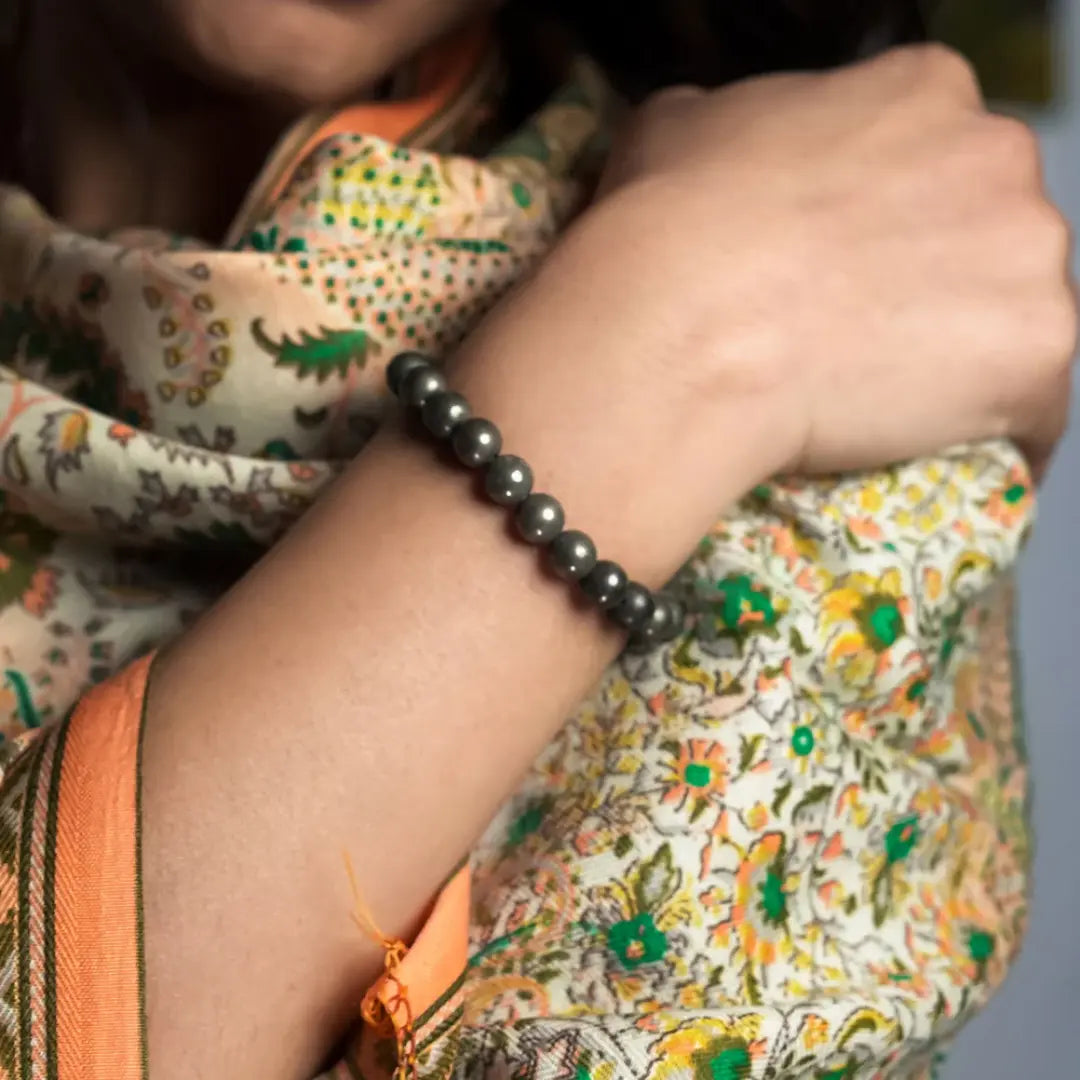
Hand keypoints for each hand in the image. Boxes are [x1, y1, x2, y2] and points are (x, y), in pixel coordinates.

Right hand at [585, 44, 1076, 475]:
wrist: (683, 333)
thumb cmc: (667, 229)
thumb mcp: (678, 129)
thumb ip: (739, 128)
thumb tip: (728, 160)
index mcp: (919, 90)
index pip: (936, 155)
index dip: (895, 219)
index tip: (853, 269)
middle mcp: (996, 154)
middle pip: (990, 230)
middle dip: (939, 280)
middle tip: (861, 337)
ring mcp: (1029, 253)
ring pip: (1016, 315)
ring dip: (965, 356)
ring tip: (889, 406)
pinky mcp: (1038, 350)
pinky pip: (1032, 406)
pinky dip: (992, 431)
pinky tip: (935, 451)